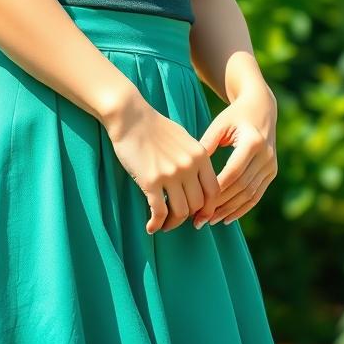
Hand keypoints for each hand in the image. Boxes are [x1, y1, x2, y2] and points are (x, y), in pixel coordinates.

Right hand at [104, 99, 220, 234]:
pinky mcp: (150, 181)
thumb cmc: (154, 127)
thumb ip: (195, 159)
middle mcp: (188, 166)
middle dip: (189, 217)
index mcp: (199, 155)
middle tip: (178, 219)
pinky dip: (156, 224)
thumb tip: (199, 182)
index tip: (200, 217)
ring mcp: (170, 174)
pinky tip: (150, 227)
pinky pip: (159, 212)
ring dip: (172, 224)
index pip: (214, 191)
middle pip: (198, 204)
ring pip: (181, 212)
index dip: (208, 209)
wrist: (130, 116)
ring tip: (164, 225)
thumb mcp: (183, 138)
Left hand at [192, 85, 277, 226]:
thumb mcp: (219, 125)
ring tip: (209, 221)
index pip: (234, 172)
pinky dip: (241, 209)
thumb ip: (206, 145)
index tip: (198, 203)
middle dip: (220, 205)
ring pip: (250, 195)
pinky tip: (226, 218)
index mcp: (252, 142)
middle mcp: (266, 155)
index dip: (216, 190)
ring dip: (229, 210)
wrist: (261, 108)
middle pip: (241, 187)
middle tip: (200, 219)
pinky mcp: (272, 172)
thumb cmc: (233, 115)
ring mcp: (271, 165)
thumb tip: (188, 172)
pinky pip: (257, 195)